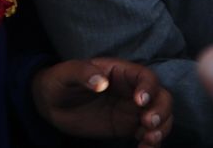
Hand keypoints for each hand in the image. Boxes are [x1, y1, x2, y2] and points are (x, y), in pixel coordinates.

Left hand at [32, 57, 171, 147]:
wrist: (51, 103)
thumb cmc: (59, 81)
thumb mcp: (66, 73)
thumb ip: (83, 73)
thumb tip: (100, 82)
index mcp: (120, 72)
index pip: (145, 76)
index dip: (148, 87)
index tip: (139, 101)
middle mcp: (131, 89)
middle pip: (161, 96)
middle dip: (161, 110)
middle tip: (147, 123)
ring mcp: (132, 110)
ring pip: (161, 116)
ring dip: (161, 128)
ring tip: (148, 139)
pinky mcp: (127, 128)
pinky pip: (148, 135)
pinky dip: (152, 144)